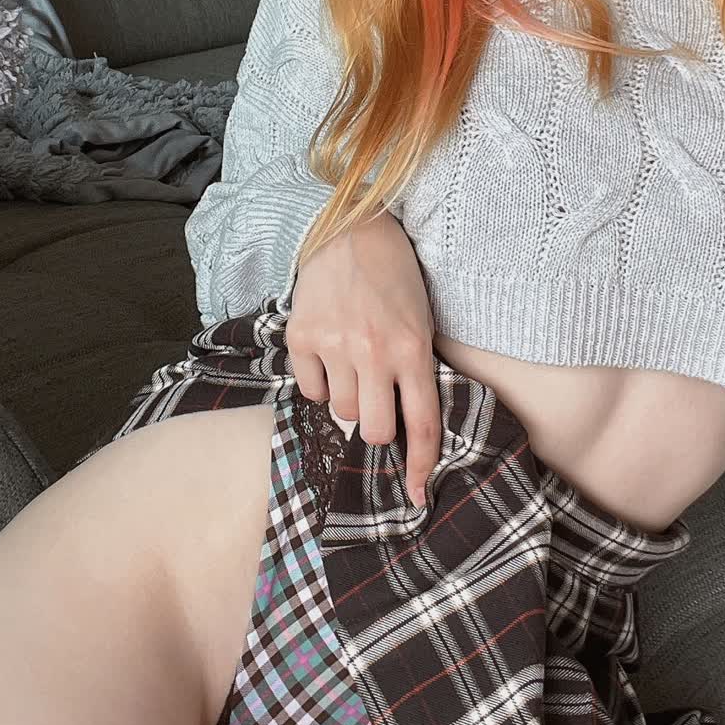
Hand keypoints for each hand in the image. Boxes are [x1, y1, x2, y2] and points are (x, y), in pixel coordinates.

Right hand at [287, 212, 441, 510]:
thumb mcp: (421, 324)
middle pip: (374, 430)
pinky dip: (319, 383)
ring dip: (348, 398)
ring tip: (352, 363)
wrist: (353, 230)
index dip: (420, 465)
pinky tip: (328, 354)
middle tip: (376, 402)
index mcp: (412, 349)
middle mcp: (374, 351)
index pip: (422, 423)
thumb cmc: (396, 281)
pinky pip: (310, 390)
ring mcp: (335, 344)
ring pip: (341, 412)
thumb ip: (415, 372)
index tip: (418, 494)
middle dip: (376, 427)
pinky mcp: (302, 337)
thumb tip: (406, 429)